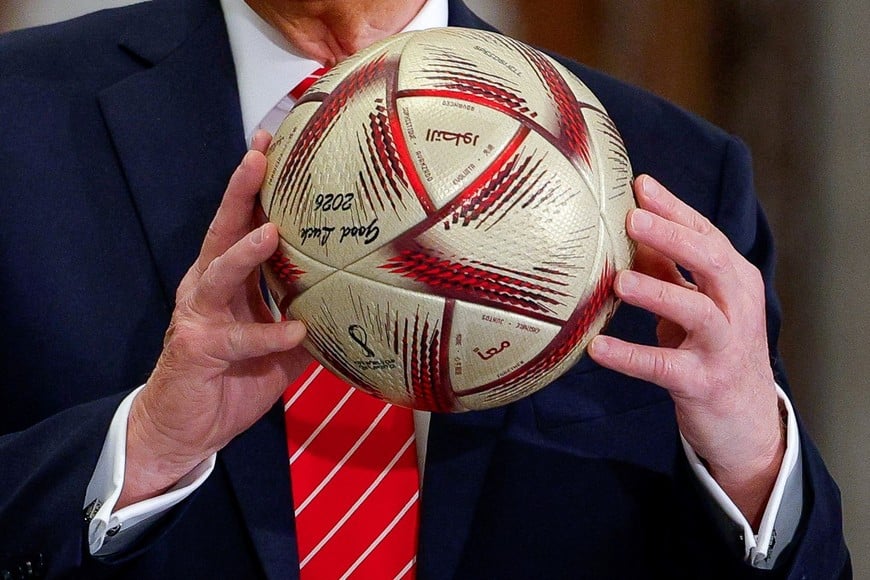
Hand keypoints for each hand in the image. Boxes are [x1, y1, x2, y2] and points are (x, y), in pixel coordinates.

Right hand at [119, 132, 310, 507]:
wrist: (187, 431)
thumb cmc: (232, 380)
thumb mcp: (279, 348)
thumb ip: (307, 320)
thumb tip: (355, 305)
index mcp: (229, 280)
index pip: (242, 224)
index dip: (255, 187)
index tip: (271, 144)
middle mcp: (209, 288)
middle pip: (223, 231)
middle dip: (240, 191)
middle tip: (258, 155)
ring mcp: (199, 315)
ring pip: (219, 272)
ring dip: (245, 251)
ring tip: (272, 232)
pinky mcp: (197, 348)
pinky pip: (237, 337)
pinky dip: (266, 334)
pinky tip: (293, 331)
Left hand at [588, 175, 784, 526]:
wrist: (746, 421)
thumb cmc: (714, 351)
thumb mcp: (695, 304)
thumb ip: (668, 270)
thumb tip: (630, 232)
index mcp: (734, 281)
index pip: (706, 234)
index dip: (674, 208)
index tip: (640, 183)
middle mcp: (736, 308)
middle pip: (711, 261)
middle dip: (672, 236)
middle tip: (632, 218)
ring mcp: (723, 346)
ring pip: (696, 310)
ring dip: (658, 291)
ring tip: (619, 280)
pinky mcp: (703, 383)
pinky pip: (663, 366)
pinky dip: (630, 355)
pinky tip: (597, 348)